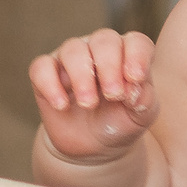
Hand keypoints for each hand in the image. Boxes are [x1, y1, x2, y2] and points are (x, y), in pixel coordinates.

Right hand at [30, 28, 158, 162]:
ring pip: (73, 49)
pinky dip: (50, 84)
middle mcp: (100, 49)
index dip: (137, 56)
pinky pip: (41, 67)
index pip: (136, 42)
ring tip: (88, 104)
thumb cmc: (121, 122)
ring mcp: (71, 58)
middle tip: (112, 95)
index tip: (136, 79)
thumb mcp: (141, 116)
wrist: (93, 146)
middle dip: (109, 66)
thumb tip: (134, 90)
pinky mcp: (46, 73)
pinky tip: (62, 105)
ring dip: (82, 76)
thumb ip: (145, 100)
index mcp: (128, 54)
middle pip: (104, 40)